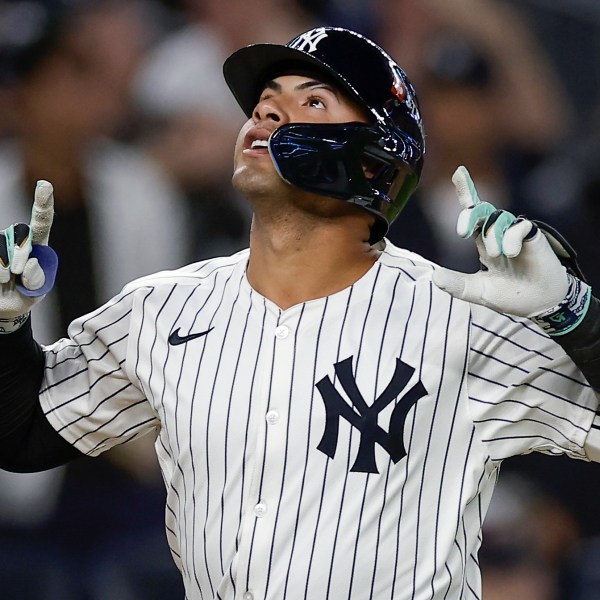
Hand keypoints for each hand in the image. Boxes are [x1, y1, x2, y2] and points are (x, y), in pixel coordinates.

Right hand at [0, 180, 57, 332]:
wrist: (4, 308)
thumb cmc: (24, 296)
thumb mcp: (36, 291)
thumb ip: (37, 279)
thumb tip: (29, 261)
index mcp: (38, 246)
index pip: (42, 222)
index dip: (43, 203)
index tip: (45, 185)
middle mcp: (17, 239)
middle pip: (19, 232)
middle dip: (20, 252)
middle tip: (17, 273)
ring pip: (1, 243)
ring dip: (3, 267)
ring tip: (6, 280)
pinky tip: (0, 280)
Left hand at [432, 166, 590, 334]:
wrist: (539, 304)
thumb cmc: (510, 295)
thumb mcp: (477, 291)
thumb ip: (456, 285)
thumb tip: (434, 277)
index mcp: (483, 242)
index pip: (472, 213)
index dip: (466, 192)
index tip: (458, 172)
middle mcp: (498, 233)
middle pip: (481, 210)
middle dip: (470, 215)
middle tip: (462, 232)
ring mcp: (515, 233)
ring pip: (498, 219)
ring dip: (493, 236)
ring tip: (498, 256)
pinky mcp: (533, 236)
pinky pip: (519, 227)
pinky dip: (511, 238)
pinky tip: (512, 253)